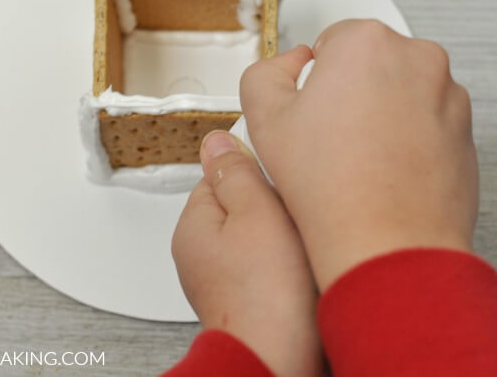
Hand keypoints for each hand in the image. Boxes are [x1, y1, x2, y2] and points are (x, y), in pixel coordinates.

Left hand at [172, 131, 324, 376]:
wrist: (279, 360)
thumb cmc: (268, 295)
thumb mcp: (255, 210)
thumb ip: (235, 171)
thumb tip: (216, 141)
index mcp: (194, 226)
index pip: (220, 174)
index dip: (256, 171)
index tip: (279, 179)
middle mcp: (202, 254)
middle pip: (242, 205)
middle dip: (272, 206)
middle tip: (293, 215)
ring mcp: (224, 278)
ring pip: (259, 235)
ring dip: (284, 235)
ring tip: (300, 245)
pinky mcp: (248, 298)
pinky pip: (268, 265)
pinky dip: (286, 264)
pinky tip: (301, 271)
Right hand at [241, 20, 477, 290]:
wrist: (387, 244)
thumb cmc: (332, 187)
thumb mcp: (263, 118)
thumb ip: (264, 73)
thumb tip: (289, 66)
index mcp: (367, 42)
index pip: (328, 43)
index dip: (311, 82)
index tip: (310, 115)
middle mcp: (417, 58)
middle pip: (367, 64)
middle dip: (348, 93)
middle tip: (329, 140)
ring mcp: (449, 95)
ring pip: (399, 93)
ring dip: (379, 115)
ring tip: (357, 161)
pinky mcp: (465, 130)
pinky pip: (426, 122)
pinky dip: (407, 138)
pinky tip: (384, 171)